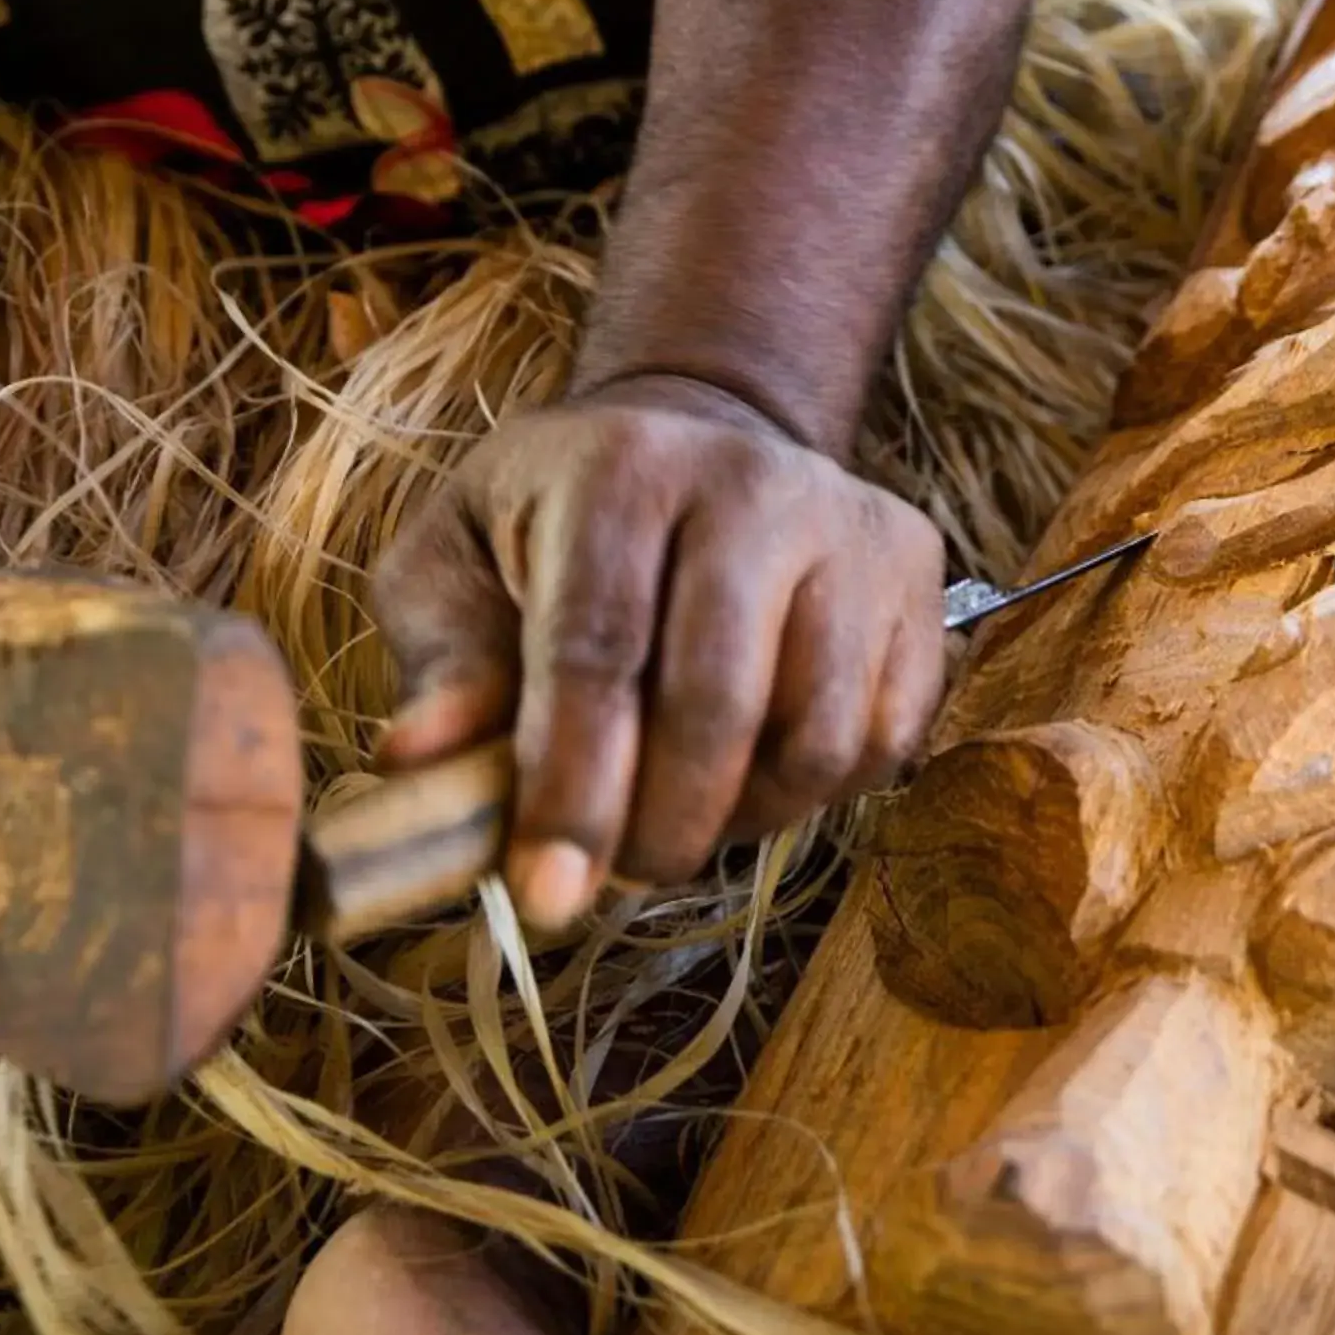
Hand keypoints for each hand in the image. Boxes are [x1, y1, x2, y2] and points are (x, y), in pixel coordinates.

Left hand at [368, 373, 946, 930]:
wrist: (701, 439)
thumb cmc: (553, 522)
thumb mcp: (457, 560)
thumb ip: (440, 659)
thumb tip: (418, 759)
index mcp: (621, 466)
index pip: (599, 648)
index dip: (573, 789)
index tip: (547, 896)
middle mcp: (753, 481)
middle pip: (718, 703)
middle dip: (656, 829)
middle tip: (609, 881)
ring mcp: (851, 526)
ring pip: (815, 737)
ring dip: (738, 821)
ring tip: (675, 818)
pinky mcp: (916, 575)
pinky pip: (880, 738)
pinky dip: (813, 794)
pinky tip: (750, 773)